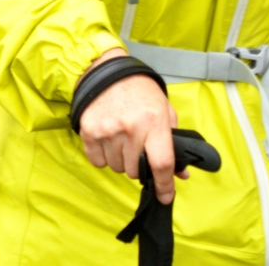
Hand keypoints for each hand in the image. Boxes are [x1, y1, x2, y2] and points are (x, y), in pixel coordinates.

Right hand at [77, 48, 182, 203]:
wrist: (106, 71)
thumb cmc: (140, 92)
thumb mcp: (164, 112)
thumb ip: (173, 143)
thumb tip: (179, 174)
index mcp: (154, 123)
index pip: (161, 164)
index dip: (165, 185)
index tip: (166, 197)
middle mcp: (130, 129)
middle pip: (136, 170)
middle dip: (139, 165)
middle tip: (137, 148)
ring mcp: (107, 130)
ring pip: (117, 167)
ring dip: (121, 160)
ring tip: (121, 140)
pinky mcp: (88, 131)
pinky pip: (98, 161)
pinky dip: (104, 156)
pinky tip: (108, 140)